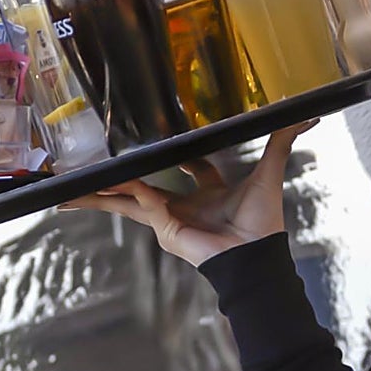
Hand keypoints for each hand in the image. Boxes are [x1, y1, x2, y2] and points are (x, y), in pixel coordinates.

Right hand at [60, 120, 317, 265]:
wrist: (256, 255)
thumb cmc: (262, 222)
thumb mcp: (268, 172)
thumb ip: (280, 142)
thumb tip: (306, 115)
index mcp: (206, 195)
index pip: (186, 172)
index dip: (177, 157)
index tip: (165, 145)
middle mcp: (181, 208)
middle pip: (136, 192)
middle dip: (109, 186)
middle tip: (81, 177)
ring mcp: (167, 221)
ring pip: (124, 203)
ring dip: (96, 197)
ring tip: (64, 194)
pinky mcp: (163, 228)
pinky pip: (143, 202)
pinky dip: (129, 191)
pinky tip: (110, 181)